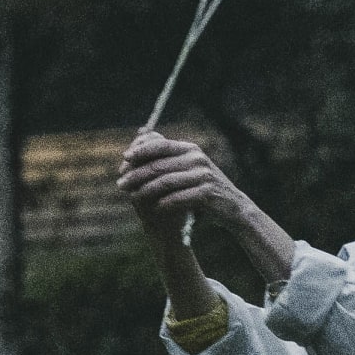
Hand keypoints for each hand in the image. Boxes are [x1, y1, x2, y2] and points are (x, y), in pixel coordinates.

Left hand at [118, 130, 298, 287]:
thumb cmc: (205, 188)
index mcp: (191, 149)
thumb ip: (169, 159)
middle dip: (136, 175)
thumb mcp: (190, 168)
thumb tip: (136, 146)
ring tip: (132, 198)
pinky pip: (177, 198)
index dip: (140, 151)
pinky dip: (163, 204)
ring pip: (165, 182)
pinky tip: (153, 209)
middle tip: (120, 184)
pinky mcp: (207, 193)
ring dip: (145, 191)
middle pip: (159, 165)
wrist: (234, 208)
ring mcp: (203, 176)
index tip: (124, 159)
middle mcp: (197, 159)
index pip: (160, 145)